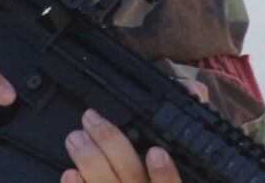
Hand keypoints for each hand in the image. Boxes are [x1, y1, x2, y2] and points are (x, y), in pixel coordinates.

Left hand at [63, 110, 180, 182]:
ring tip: (75, 137)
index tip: (156, 153)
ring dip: (89, 159)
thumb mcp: (188, 168)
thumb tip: (194, 90)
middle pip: (131, 176)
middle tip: (91, 120)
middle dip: (110, 145)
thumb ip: (187, 132)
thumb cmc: (158, 180)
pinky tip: (70, 173)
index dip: (165, 174)